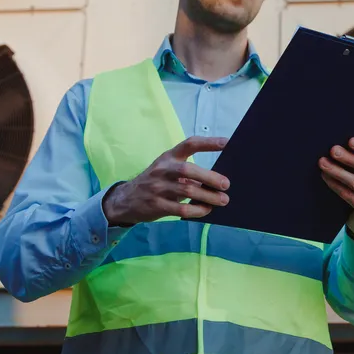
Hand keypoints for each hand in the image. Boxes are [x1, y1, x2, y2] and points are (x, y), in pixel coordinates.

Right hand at [103, 136, 230, 225]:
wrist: (126, 199)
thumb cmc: (156, 182)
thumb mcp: (167, 170)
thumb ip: (188, 172)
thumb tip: (216, 181)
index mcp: (168, 157)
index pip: (189, 144)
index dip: (208, 143)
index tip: (227, 143)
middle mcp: (163, 169)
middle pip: (188, 170)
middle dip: (210, 177)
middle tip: (226, 184)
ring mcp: (158, 187)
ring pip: (187, 190)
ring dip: (208, 196)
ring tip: (223, 200)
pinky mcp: (157, 205)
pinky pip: (181, 209)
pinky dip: (197, 210)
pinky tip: (206, 210)